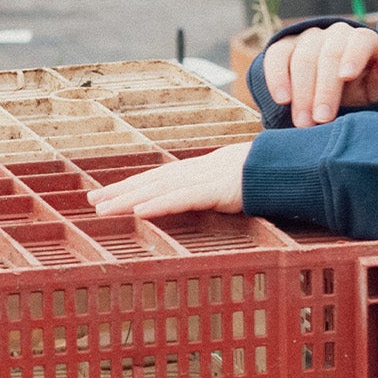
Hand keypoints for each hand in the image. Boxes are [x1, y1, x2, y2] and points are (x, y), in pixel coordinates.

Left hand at [87, 142, 251, 220]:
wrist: (285, 166)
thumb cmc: (261, 175)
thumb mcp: (229, 184)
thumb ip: (211, 190)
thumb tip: (197, 198)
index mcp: (195, 171)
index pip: (154, 178)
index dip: (128, 186)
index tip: (103, 194)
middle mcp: (193, 172)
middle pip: (149, 182)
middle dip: (119, 191)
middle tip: (92, 201)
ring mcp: (203, 180)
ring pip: (158, 190)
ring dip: (129, 200)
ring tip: (104, 209)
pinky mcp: (215, 191)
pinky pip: (182, 199)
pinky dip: (160, 205)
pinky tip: (140, 211)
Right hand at [264, 24, 377, 125]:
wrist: (330, 87)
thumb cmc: (360, 86)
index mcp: (363, 40)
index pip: (360, 41)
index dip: (353, 56)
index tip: (346, 77)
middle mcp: (335, 35)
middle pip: (328, 54)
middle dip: (323, 88)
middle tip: (320, 119)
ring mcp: (308, 40)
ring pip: (302, 58)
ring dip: (301, 92)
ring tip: (303, 122)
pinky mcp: (284, 48)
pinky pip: (277, 57)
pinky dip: (277, 78)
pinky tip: (281, 100)